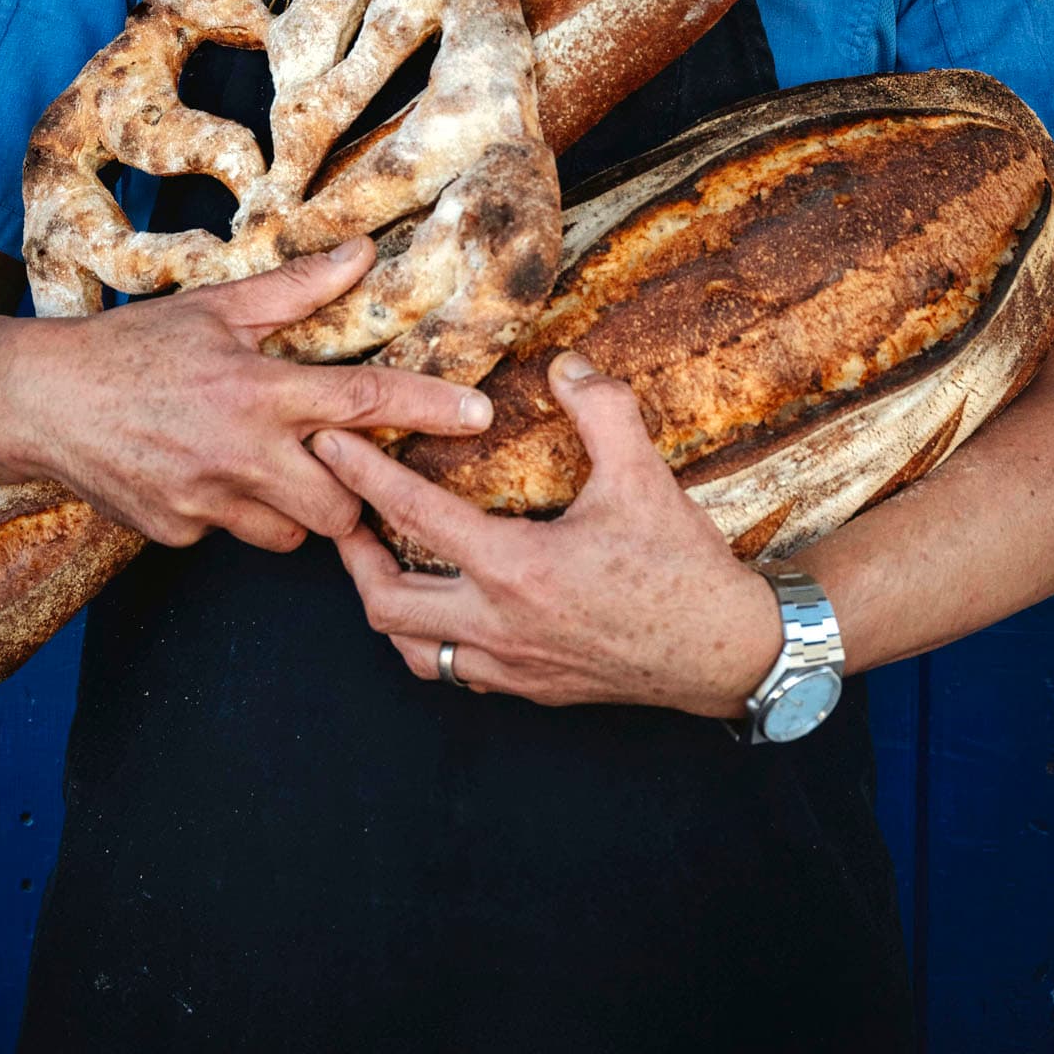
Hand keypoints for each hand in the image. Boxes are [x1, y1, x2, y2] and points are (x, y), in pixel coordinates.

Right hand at [2, 238, 495, 553]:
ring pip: (291, 534)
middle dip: (353, 490)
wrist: (37, 401)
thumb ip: (295, 290)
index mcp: (258, 390)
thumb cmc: (130, 345)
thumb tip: (360, 254)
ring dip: (294, 509)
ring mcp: (206, 502)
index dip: (427, 409)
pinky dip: (231, 513)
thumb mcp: (214, 307)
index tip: (479, 414)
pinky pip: (230, 536)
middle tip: (335, 460)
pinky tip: (202, 474)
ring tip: (263, 464)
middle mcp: (240, 453)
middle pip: (341, 501)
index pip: (363, 402)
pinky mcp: (176, 533)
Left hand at [312, 350, 783, 716]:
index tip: (326, 443)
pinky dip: (431, 640)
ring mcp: (512, 665)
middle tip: (340, 514)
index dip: (360, 474)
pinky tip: (442, 608)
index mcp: (515, 567)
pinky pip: (456, 672)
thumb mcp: (643, 474)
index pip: (413, 513)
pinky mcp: (531, 689)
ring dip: (386, 606)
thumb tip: (566, 363)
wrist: (727, 653)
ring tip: (378, 563)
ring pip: (413, 650)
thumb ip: (600, 409)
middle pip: (385, 602)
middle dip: (350, 556)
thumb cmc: (683, 566)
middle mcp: (499, 624)